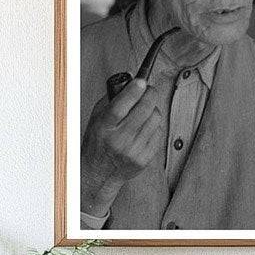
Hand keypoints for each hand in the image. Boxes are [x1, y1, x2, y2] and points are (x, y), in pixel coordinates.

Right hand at [80, 79, 162, 216]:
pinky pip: (159, 133)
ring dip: (153, 109)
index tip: (141, 80)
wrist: (98, 174)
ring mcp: (133, 150)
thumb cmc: (96, 143)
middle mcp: (119, 140)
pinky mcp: (145, 158)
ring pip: (155, 119)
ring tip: (145, 109)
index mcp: (103, 128)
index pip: (120, 106)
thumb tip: (131, 81)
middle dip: (150, 94)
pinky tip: (145, 126)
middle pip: (143, 110)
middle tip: (149, 89)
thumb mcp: (95, 119)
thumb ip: (111, 100)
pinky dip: (154, 126)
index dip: (133, 91)